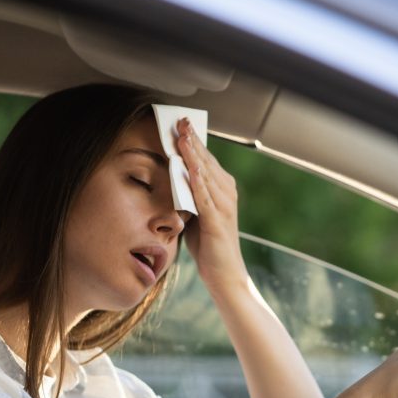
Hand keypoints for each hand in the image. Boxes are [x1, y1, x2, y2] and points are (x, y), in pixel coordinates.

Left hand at [174, 118, 246, 290]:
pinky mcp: (218, 221)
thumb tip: (171, 177)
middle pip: (207, 161)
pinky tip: (189, 167)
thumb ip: (187, 196)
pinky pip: (205, 197)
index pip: (205, 159)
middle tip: (180, 120)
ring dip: (194, 154)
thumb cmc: (209, 247)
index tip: (181, 122)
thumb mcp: (195, 215)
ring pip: (206, 174)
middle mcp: (227, 194)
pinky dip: (197, 181)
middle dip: (193, 140)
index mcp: (222, 190)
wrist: (225, 276)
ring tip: (183, 136)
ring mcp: (224, 206)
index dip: (194, 140)